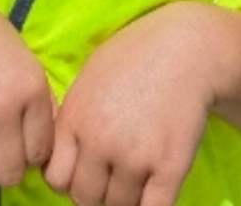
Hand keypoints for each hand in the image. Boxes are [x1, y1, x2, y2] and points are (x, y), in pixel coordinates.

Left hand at [44, 3, 224, 205]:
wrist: (184, 50)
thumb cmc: (133, 58)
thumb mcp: (88, 80)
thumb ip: (72, 121)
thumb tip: (58, 159)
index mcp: (74, 118)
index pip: (56, 178)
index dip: (69, 181)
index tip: (84, 172)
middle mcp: (99, 141)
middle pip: (85, 198)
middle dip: (96, 193)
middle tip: (112, 177)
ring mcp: (134, 156)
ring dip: (125, 199)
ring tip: (135, 175)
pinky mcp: (169, 167)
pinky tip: (153, 190)